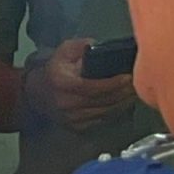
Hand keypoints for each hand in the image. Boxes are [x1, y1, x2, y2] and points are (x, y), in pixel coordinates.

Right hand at [23, 39, 137, 132]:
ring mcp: (71, 117)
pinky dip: (115, 112)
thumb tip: (102, 49)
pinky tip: (122, 103)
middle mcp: (66, 103)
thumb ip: (83, 47)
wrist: (36, 93)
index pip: (93, 87)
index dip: (114, 83)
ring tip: (133, 93)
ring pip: (105, 112)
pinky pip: (102, 120)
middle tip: (136, 84)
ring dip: (122, 103)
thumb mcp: (65, 51)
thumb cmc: (54, 69)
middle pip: (103, 101)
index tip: (128, 77)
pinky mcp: (76, 127)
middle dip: (123, 93)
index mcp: (62, 83)